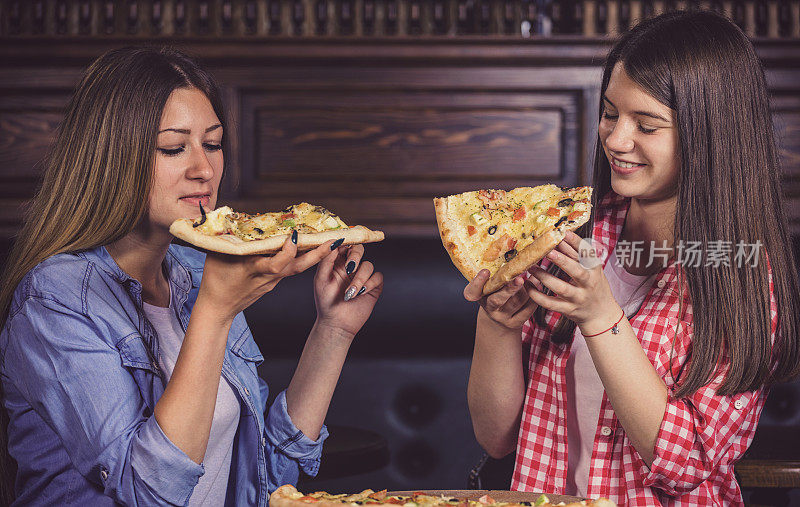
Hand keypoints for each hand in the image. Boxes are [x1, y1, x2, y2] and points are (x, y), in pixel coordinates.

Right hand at [198, 234, 337, 323]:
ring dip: (315, 255)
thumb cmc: (215, 281)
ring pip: (297, 268)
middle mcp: (269, 277)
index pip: (277, 263)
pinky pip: (290, 269)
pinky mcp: (274, 283)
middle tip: (335, 242)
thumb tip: (227, 217)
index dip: (288, 251)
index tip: (294, 236)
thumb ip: (226, 237)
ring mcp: (274, 281)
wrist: (218, 309)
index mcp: (255, 270)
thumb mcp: (217, 256)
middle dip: (318, 255)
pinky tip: (308, 247)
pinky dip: (301, 258)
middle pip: (298, 267)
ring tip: (330, 242)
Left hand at [313, 244, 383, 337]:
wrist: (336, 323)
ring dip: (359, 279)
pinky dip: (369, 284)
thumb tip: (334, 241)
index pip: (344, 245)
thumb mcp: (321, 279)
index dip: (347, 241)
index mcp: (337, 262)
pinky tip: (359, 294)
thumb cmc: (325, 302)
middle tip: (349, 268)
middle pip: (359, 249)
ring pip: (368, 265)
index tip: (345, 243)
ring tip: (350, 293)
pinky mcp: (373, 287)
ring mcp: (362, 276)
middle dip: (356, 256)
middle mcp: (351, 267)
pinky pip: (377, 277)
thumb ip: (326, 260)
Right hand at [463, 269, 542, 330]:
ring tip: (533, 276)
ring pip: (517, 302)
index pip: (472, 291)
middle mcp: (488, 307)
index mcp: (479, 295)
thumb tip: (517, 252)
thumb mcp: (492, 284)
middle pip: (497, 299)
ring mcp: (502, 317)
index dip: (478, 282)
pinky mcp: (515, 323)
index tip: (485, 271)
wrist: (500, 318)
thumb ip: (498, 273)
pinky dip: (535, 296)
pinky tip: (537, 287)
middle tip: (519, 279)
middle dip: (509, 289)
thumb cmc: (497, 293)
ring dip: (527, 289)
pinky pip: (528, 309)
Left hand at [527, 230, 621, 334]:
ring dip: (544, 277)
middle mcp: (589, 283)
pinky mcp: (568, 309)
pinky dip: (537, 296)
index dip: (576, 243)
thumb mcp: (590, 269)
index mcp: (594, 270)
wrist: (600, 314)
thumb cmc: (593, 285)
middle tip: (547, 251)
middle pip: (576, 271)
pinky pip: (550, 303)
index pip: (587, 254)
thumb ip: (575, 254)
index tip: (563, 233)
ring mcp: (578, 298)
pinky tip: (528, 286)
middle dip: (562, 261)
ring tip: (532, 268)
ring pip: (561, 288)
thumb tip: (560, 237)